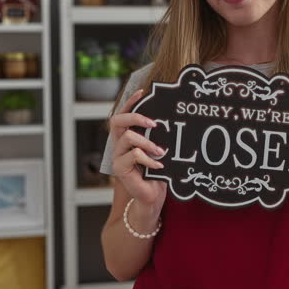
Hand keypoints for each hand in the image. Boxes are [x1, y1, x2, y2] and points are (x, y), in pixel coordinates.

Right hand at [109, 89, 167, 210]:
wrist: (152, 197)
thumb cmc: (157, 173)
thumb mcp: (159, 151)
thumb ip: (159, 138)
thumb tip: (172, 120)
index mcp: (126, 138)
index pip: (123, 114)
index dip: (130, 102)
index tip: (143, 92)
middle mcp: (118, 145)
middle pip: (116, 121)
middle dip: (135, 117)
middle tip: (154, 123)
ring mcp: (117, 157)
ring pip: (127, 138)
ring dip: (147, 142)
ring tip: (161, 151)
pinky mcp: (120, 169)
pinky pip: (134, 156)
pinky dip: (149, 159)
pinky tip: (159, 166)